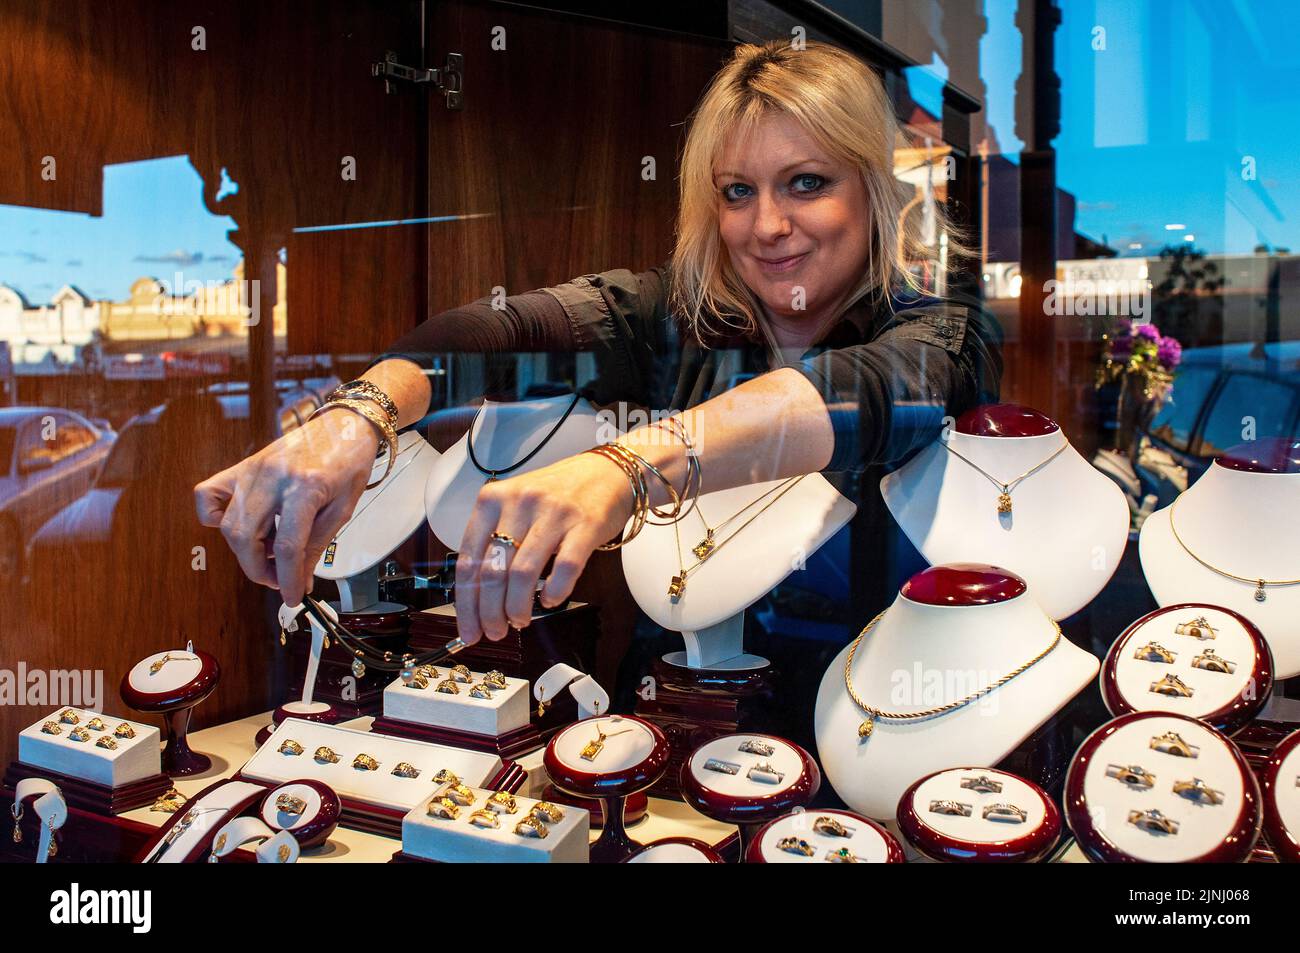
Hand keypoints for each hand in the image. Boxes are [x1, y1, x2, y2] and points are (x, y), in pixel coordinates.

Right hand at [194, 409, 379, 604]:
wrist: (345, 425)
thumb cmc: (349, 462)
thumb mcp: (342, 509)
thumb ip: (316, 546)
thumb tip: (299, 580)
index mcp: (305, 487)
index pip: (287, 547)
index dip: (287, 579)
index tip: (292, 596)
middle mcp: (273, 477)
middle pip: (246, 538)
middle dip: (259, 569)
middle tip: (279, 578)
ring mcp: (252, 469)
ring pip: (227, 524)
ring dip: (245, 551)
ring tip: (271, 554)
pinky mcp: (243, 466)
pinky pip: (208, 494)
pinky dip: (215, 517)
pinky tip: (243, 526)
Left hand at [455, 451, 632, 643]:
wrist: (608, 471)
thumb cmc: (557, 493)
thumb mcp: (515, 504)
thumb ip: (495, 539)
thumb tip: (479, 595)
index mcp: (493, 499)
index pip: (469, 560)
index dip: (466, 603)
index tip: (468, 629)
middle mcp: (519, 503)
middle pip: (493, 572)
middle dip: (490, 612)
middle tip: (495, 632)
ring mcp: (553, 513)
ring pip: (523, 574)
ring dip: (517, 608)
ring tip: (519, 621)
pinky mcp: (584, 525)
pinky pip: (565, 567)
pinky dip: (555, 592)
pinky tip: (550, 601)